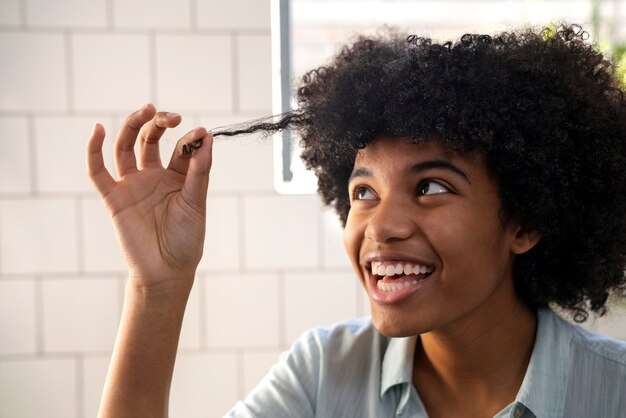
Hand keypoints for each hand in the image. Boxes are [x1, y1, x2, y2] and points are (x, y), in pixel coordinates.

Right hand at [87, 103, 212, 291]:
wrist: (167, 271)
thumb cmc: (186, 239)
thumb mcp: (196, 201)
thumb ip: (199, 171)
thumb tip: (206, 137)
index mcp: (177, 177)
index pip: (181, 148)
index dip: (190, 138)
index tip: (202, 134)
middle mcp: (154, 176)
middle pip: (150, 139)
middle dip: (159, 123)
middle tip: (171, 116)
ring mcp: (133, 185)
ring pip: (127, 147)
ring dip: (134, 125)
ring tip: (146, 110)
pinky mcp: (114, 198)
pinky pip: (98, 171)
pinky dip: (93, 150)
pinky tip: (96, 129)